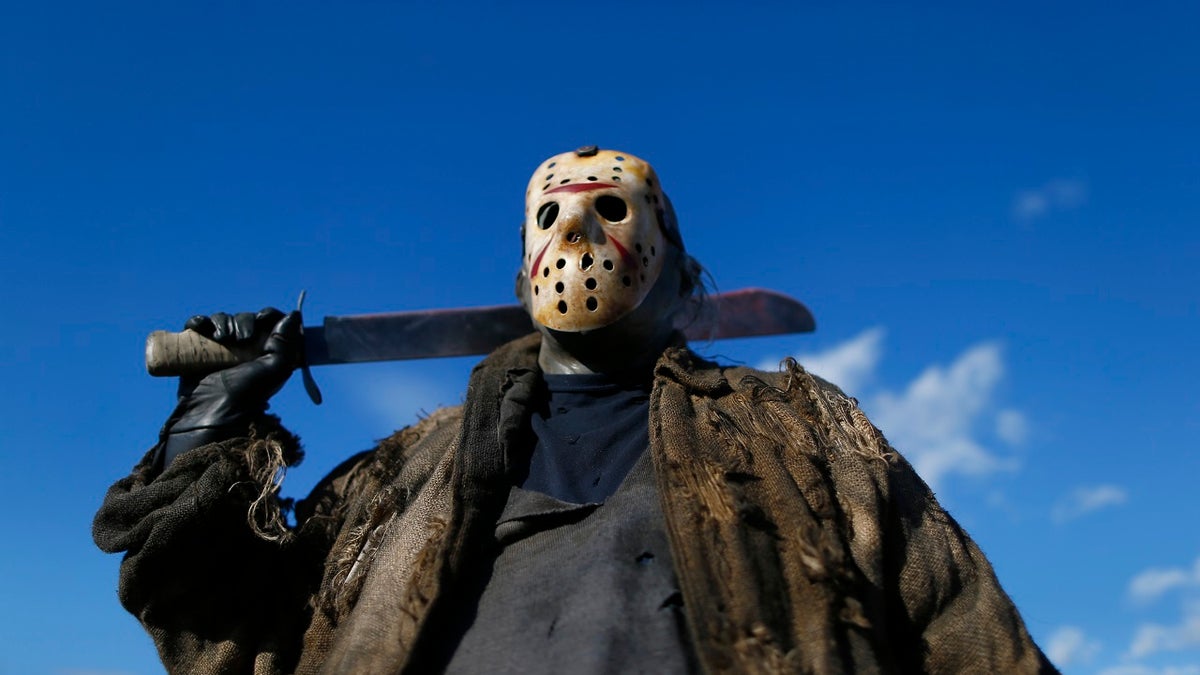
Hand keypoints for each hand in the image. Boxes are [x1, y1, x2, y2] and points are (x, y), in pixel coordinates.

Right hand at [159, 308, 302, 466]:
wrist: (210, 412)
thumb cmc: (247, 394)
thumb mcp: (274, 368)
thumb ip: (286, 342)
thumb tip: (294, 314)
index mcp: (267, 352)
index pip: (270, 322)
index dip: (268, 315)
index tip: (263, 318)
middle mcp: (245, 348)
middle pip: (245, 318)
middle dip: (243, 322)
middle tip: (241, 338)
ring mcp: (221, 348)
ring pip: (222, 320)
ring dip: (221, 322)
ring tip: (221, 338)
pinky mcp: (199, 350)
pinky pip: (199, 327)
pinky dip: (199, 322)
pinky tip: (200, 327)